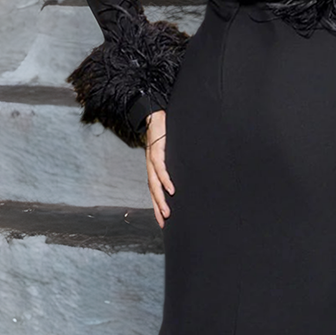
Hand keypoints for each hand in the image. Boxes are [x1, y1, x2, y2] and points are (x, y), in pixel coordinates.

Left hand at [143, 109, 173, 227]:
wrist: (154, 112)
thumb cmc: (164, 132)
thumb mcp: (170, 150)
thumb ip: (174, 162)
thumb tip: (184, 173)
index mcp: (154, 167)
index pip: (155, 190)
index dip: (157, 205)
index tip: (163, 220)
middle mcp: (151, 166)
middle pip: (153, 191)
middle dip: (158, 208)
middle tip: (165, 222)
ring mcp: (152, 159)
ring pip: (155, 184)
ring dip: (160, 199)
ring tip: (167, 211)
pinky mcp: (156, 150)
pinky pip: (160, 168)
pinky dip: (165, 179)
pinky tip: (170, 189)